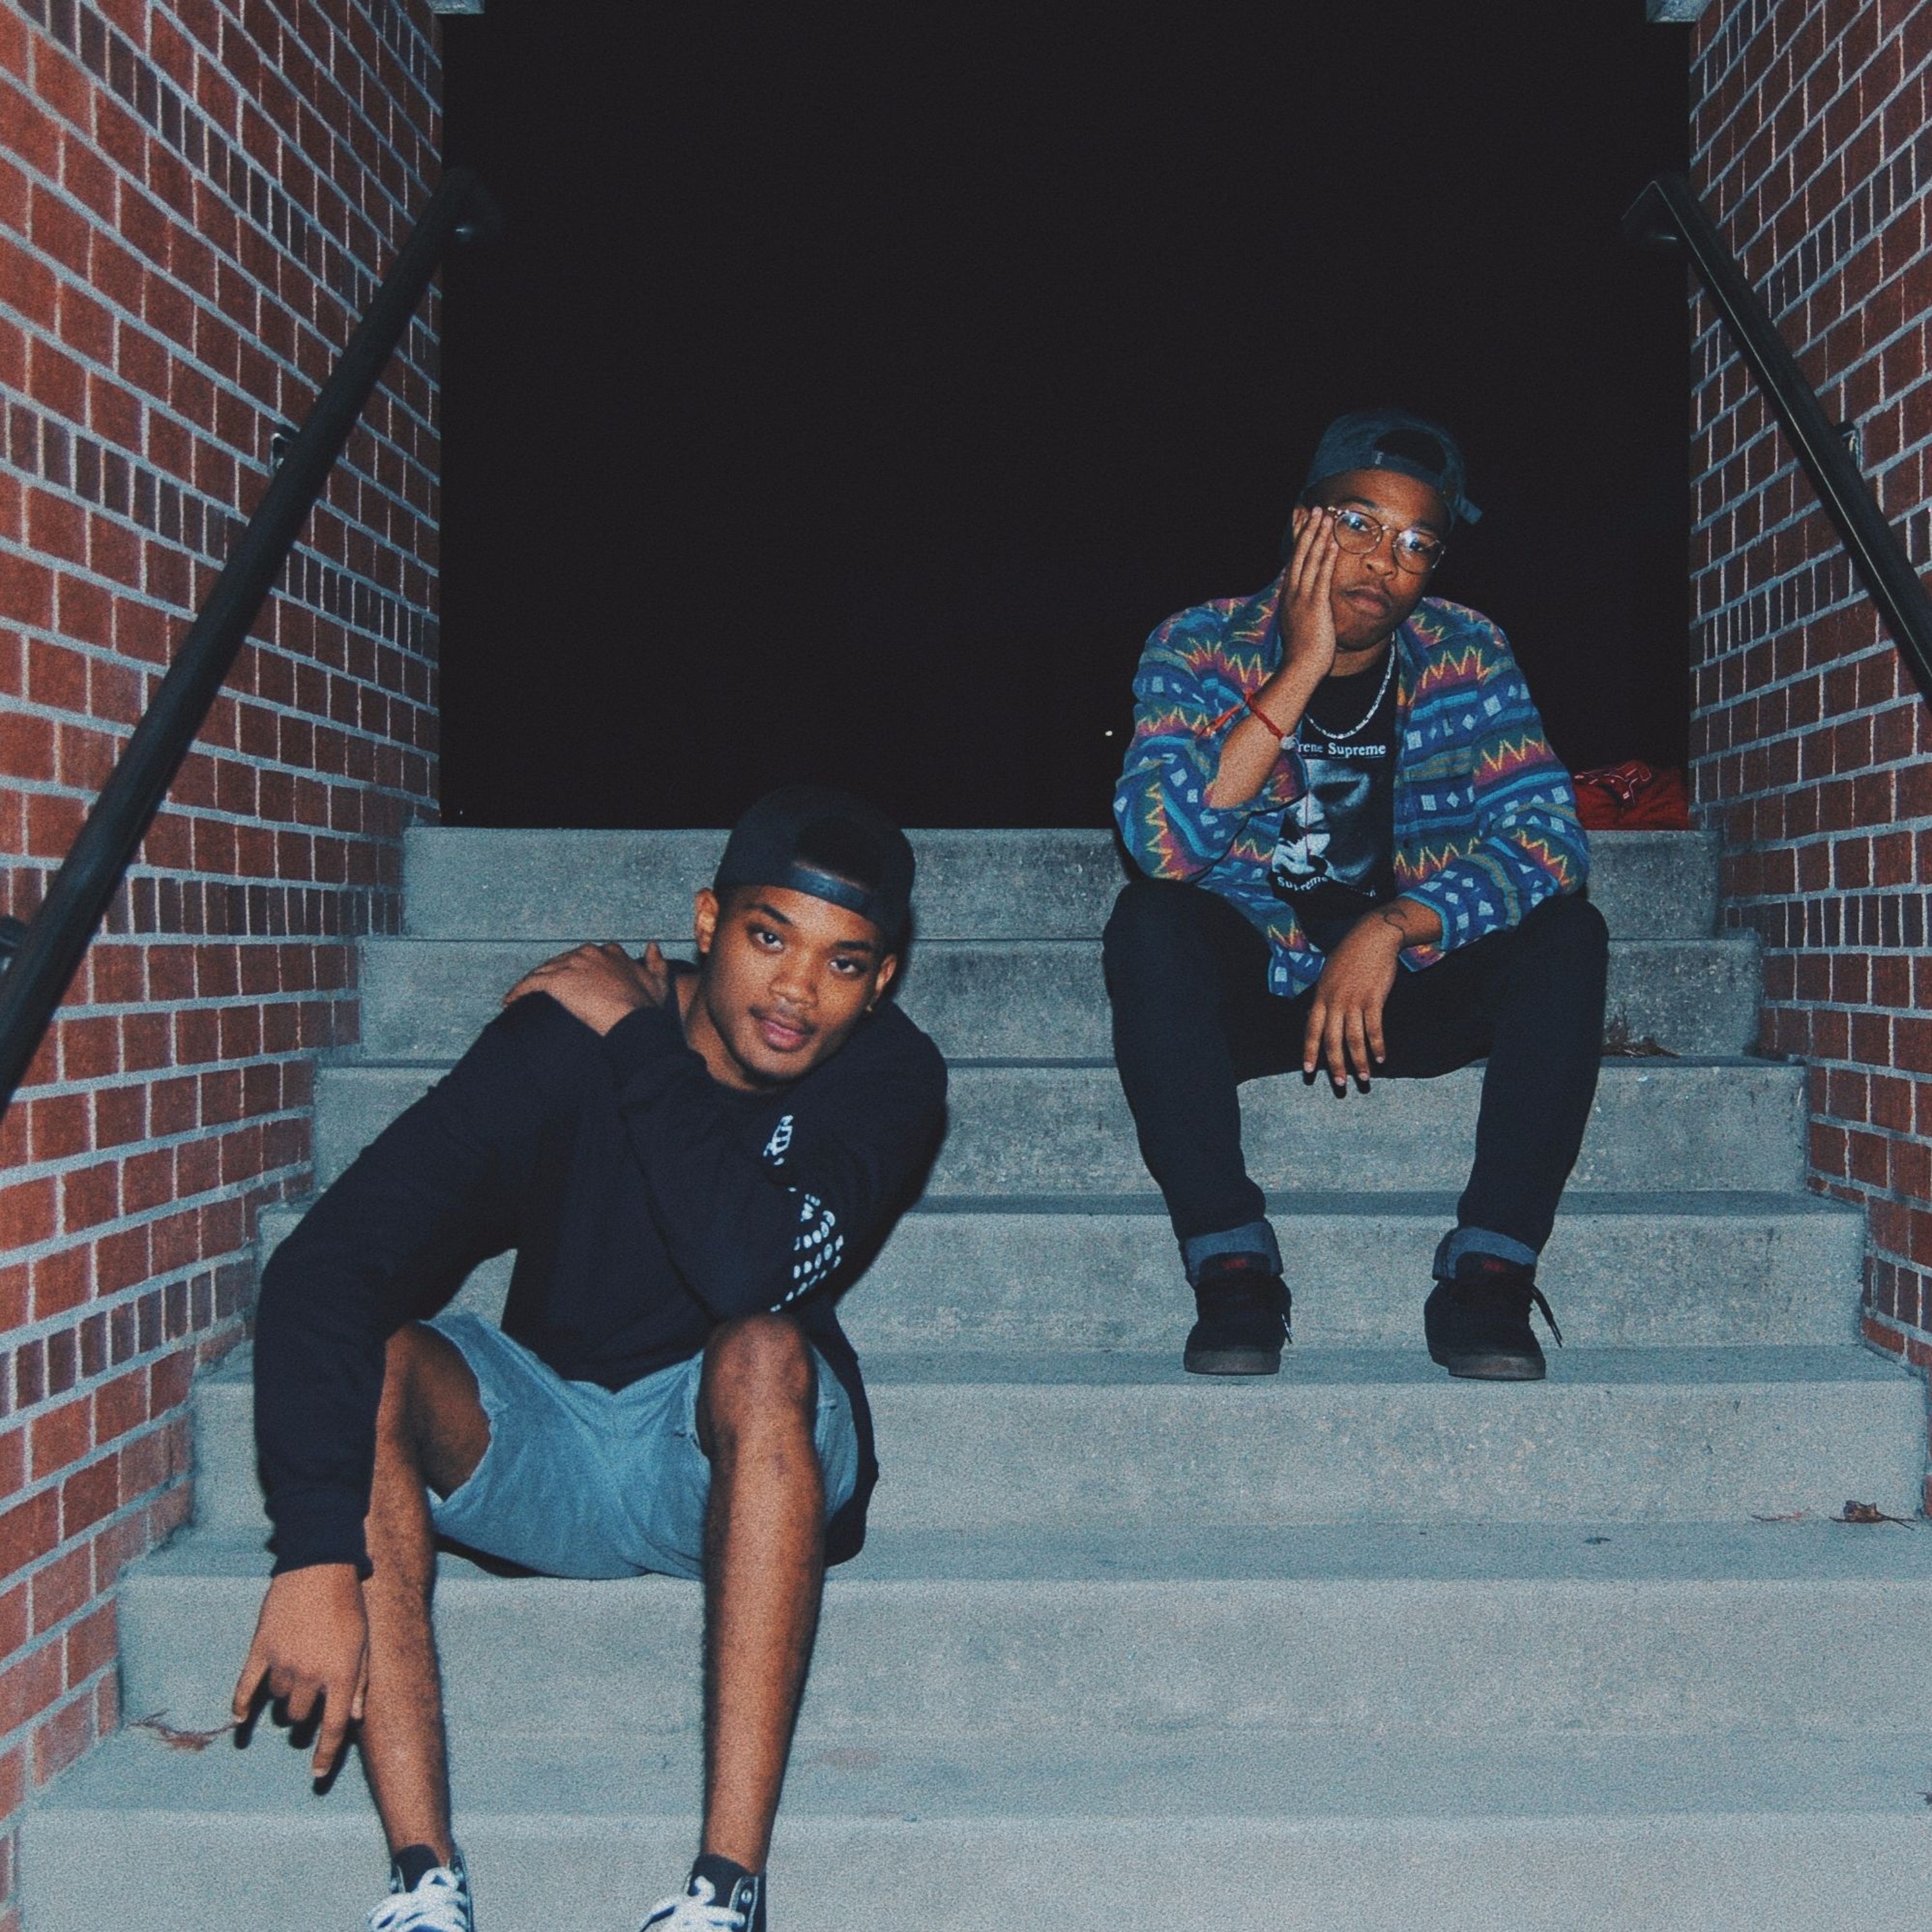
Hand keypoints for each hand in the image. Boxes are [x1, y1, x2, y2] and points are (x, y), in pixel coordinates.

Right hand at [231, 1564, 368, 1778]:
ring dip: (283, 1695)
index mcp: (342, 1673)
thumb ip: (361, 1682)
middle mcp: (311, 1674)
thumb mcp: (364, 1643)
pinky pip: (246, 1686)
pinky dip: (242, 1704)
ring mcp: (283, 1662)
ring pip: (277, 1698)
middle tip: (307, 1700)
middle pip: (298, 1715)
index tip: (317, 1775)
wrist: (321, 1566)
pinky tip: (240, 1716)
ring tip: (294, 1673)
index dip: (325, 1755)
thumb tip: (353, 1719)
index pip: (333, 1727)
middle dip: (302, 1714)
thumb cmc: (349, 1605)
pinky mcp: (261, 1648)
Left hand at [503, 941, 671, 1034]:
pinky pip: (530, 984)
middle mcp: (589, 953)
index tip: (572, 980)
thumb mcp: (659, 981)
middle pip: (561, 961)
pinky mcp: (556, 981)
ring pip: (543, 971)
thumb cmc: (646, 1006)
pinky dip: (519, 991)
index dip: (577, 968)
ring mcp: (571, 965)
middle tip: (543, 992)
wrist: (633, 1020)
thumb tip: (652, 945)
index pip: (586, 955)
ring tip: (521, 997)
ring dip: (530, 983)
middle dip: (551, 975)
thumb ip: (656, 962)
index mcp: (610, 953)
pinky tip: (510, 1001)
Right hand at [1272, 506, 1341, 692]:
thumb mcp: (1299, 627)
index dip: (1298, 540)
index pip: (1294, 562)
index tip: (1302, 522)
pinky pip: (1322, 575)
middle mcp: (1293, 592)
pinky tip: (1332, 541)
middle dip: (1307, 530)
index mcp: (1289, 596)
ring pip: (1310, 559)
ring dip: (1318, 535)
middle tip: (1314, 509)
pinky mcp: (1315, 604)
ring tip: (1325, 515)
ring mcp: (1302, 597)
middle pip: (1300, 554)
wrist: (1299, 668)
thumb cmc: (1302, 653)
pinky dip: (1326, 556)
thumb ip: (1301, 612)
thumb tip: (1305, 608)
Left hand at [1302, 909, 1405, 1092]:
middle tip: (1339, 1084)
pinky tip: (1381, 1057)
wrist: (1371, 938)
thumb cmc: (1350, 956)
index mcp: (1320, 997)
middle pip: (1332, 1040)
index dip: (1309, 1052)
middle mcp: (1334, 1002)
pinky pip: (1374, 1028)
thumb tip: (1321, 1017)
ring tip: (1364, 1077)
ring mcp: (1354, 1001)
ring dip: (1360, 1061)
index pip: (1311, 1031)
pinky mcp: (1373, 999)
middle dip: (1335, 1065)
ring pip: (1354, 1039)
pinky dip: (1378, 1045)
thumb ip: (1325, 998)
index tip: (1308, 1071)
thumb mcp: (1329, 975)